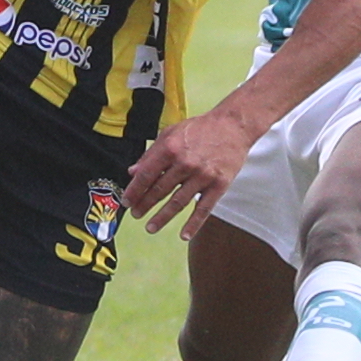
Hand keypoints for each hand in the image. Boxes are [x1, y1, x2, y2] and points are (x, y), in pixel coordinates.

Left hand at [118, 104, 258, 233]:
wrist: (233, 126)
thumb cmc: (200, 129)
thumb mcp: (170, 133)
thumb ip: (151, 153)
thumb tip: (133, 171)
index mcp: (170, 148)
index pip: (146, 175)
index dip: (134, 191)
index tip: (127, 201)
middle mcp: (185, 163)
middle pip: (159, 190)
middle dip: (144, 205)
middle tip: (136, 215)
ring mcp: (203, 175)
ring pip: (178, 202)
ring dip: (162, 217)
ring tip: (150, 227)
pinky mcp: (219, 185)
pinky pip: (203, 208)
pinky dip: (193, 224)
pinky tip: (184, 234)